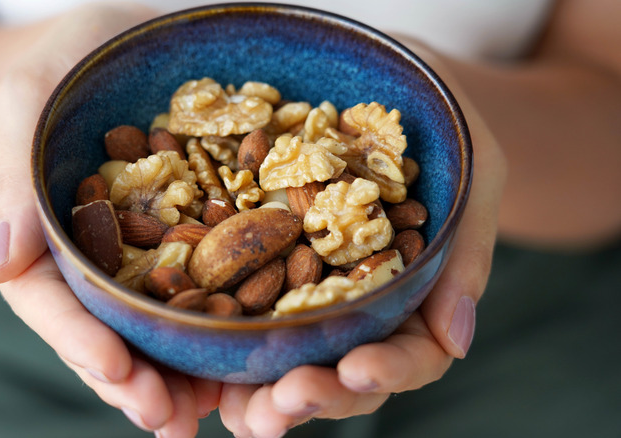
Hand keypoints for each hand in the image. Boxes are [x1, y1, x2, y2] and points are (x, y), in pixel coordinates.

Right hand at [0, 4, 219, 435]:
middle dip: (133, 381)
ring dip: (176, 378)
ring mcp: (140, 250)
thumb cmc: (71, 59)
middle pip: (102, 330)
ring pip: (151, 327)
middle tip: (171, 422)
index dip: (79, 340)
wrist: (129, 38)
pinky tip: (243, 364)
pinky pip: (200, 292)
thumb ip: (10, 174)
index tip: (119, 371)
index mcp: (40, 228)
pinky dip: (215, 333)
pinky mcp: (188, 237)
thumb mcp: (27, 95)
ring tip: (209, 417)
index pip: (49, 298)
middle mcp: (89, 252)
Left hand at [217, 46, 507, 437]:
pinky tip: (201, 357)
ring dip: (264, 391)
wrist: (385, 87)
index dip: (388, 370)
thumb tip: (456, 341)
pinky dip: (226, 341)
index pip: (412, 355)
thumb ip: (467, 253)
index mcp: (417, 298)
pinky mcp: (265, 263)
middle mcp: (361, 306)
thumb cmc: (445, 125)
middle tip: (284, 401)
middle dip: (317, 394)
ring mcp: (310, 289)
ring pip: (291, 356)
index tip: (357, 367)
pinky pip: (245, 308)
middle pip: (344, 371)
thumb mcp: (475, 173)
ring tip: (237, 409)